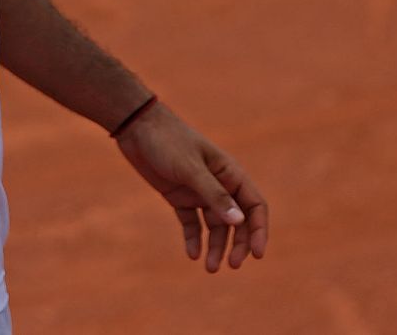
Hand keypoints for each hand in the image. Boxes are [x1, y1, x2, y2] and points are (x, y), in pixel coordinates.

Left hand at [115, 101, 269, 272]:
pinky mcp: (179, 196)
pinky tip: (192, 254)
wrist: (136, 127)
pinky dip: (194, 238)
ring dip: (215, 246)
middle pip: (237, 220)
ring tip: (210, 268)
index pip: (254, 206)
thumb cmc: (167, 141)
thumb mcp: (191, 169)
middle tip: (231, 265)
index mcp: (229, 173)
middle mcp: (218, 184)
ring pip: (215, 225)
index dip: (259, 230)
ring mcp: (198, 191)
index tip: (257, 255)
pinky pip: (192, 222)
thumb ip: (215, 195)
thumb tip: (240, 222)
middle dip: (237, 244)